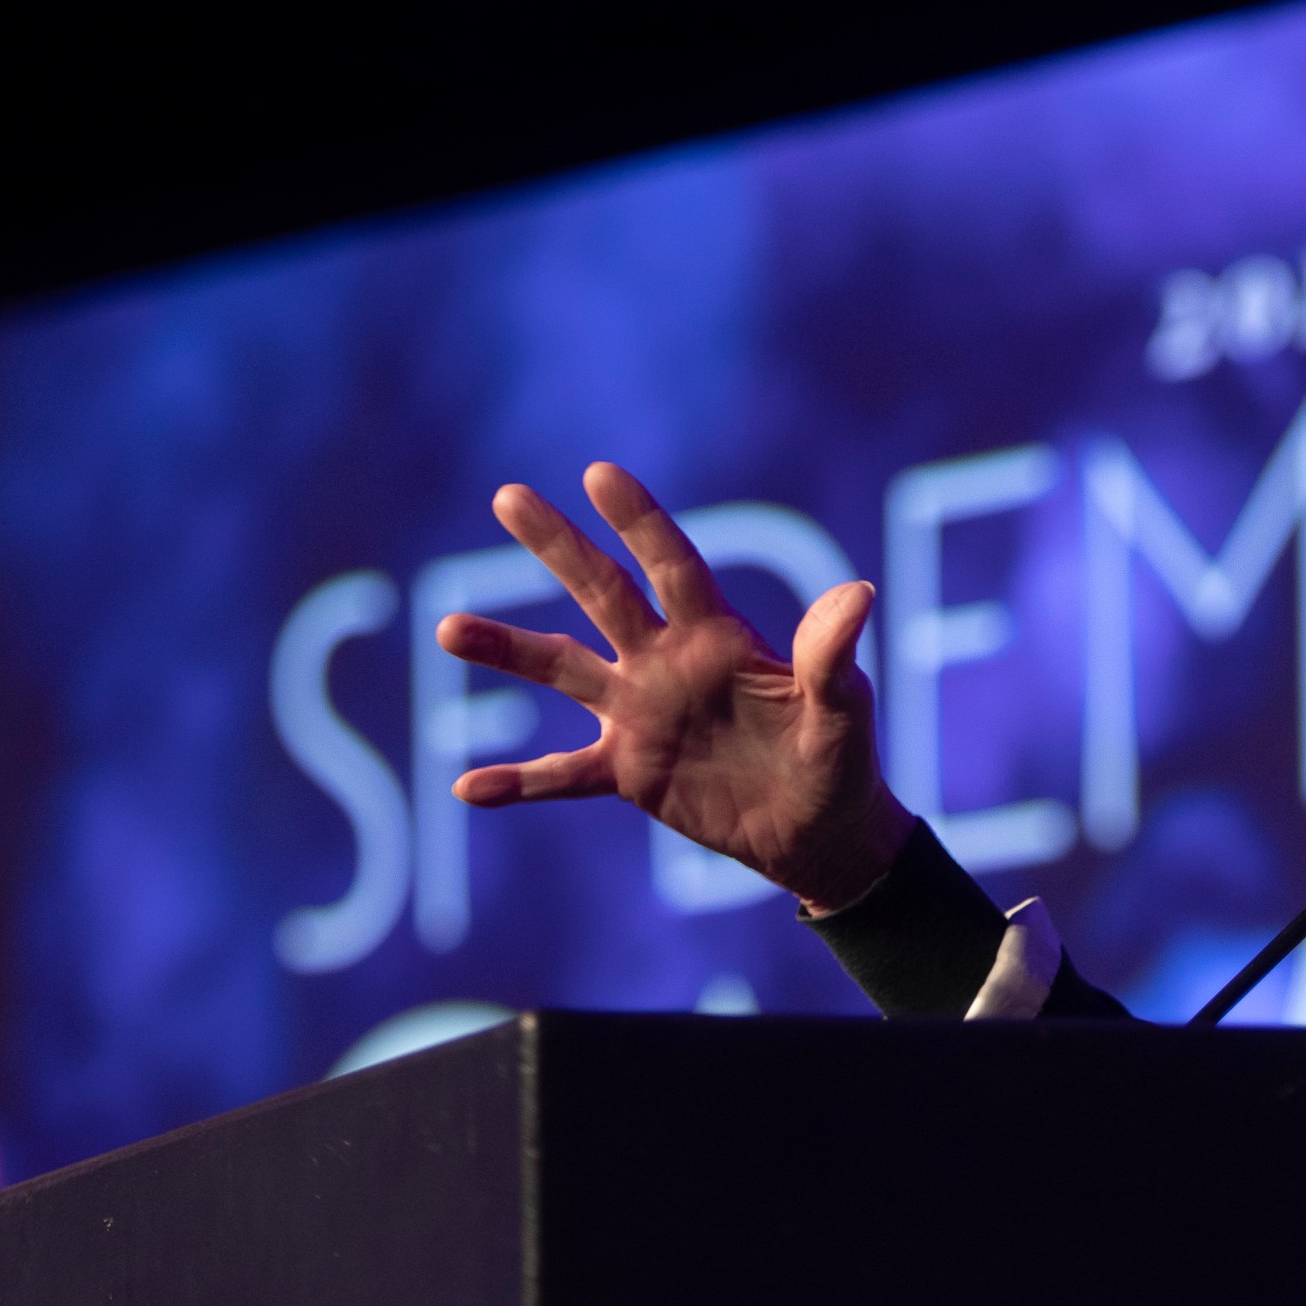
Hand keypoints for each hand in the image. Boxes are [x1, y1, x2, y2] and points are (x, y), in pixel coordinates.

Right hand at [435, 461, 913, 910]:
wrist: (819, 831)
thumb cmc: (840, 759)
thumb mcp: (843, 711)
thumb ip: (832, 658)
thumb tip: (858, 594)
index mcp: (719, 638)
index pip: (675, 566)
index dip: (640, 522)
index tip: (600, 474)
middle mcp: (667, 662)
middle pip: (604, 594)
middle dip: (559, 547)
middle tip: (509, 497)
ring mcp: (640, 715)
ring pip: (563, 671)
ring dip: (508, 650)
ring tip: (447, 629)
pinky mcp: (627, 772)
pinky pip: (562, 775)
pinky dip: (518, 783)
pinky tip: (466, 787)